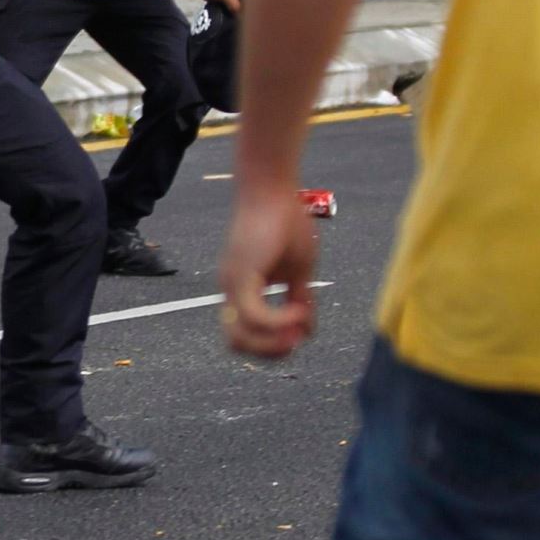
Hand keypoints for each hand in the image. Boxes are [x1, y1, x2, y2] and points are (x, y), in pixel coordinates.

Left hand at [222, 182, 317, 358]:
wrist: (272, 187)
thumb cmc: (285, 220)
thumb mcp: (299, 268)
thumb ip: (300, 299)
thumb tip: (308, 330)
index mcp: (243, 290)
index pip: (245, 336)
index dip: (273, 345)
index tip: (301, 334)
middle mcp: (232, 290)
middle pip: (237, 345)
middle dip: (271, 352)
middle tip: (298, 339)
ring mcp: (233, 284)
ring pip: (239, 338)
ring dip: (272, 343)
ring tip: (298, 326)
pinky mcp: (241, 275)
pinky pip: (254, 316)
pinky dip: (279, 322)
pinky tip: (299, 309)